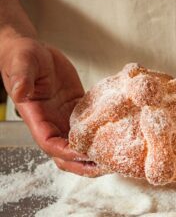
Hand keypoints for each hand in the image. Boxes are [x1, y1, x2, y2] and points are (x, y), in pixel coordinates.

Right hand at [0, 36, 100, 175]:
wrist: (34, 51)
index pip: (50, 144)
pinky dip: (99, 135)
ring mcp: (64, 117)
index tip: (86, 154)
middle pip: (65, 154)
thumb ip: (21, 78)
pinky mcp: (76, 109)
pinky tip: (115, 137)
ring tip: (114, 158)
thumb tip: (21, 93)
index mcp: (36, 117)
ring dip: (93, 154)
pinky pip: (88, 127)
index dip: (67, 152)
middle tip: (105, 165)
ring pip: (78, 144)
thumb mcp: (21, 63)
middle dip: (83, 163)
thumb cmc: (23, 57)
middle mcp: (51, 122)